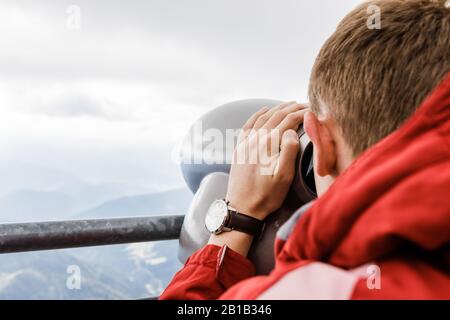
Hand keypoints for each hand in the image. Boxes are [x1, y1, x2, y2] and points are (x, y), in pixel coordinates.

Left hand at [226, 102, 308, 219]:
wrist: (242, 207)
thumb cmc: (266, 196)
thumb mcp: (283, 177)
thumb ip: (289, 151)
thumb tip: (292, 131)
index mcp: (268, 144)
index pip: (288, 121)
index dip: (302, 113)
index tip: (313, 110)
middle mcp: (255, 139)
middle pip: (276, 116)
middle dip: (292, 108)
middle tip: (306, 104)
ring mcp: (245, 142)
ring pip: (263, 117)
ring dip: (277, 109)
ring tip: (290, 105)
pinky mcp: (239, 147)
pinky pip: (249, 124)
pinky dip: (258, 114)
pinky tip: (264, 110)